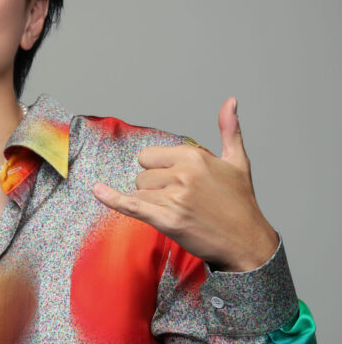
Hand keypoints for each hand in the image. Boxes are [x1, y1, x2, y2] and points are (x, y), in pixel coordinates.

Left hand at [92, 97, 278, 270]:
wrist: (246, 241)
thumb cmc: (240, 203)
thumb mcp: (238, 161)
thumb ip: (229, 130)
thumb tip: (230, 101)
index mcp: (195, 157)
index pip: (150, 156)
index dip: (159, 170)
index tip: (179, 182)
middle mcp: (183, 174)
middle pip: (142, 176)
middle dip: (154, 188)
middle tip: (181, 200)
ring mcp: (174, 198)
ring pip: (139, 193)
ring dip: (151, 204)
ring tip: (179, 211)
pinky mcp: (167, 220)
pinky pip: (132, 206)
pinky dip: (112, 199)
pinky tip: (97, 191)